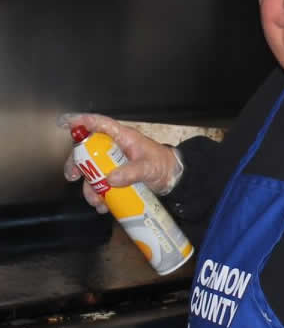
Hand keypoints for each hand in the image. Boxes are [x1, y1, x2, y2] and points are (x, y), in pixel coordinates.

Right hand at [58, 113, 181, 213]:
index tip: (68, 123)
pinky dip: (98, 196)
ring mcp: (113, 164)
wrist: (172, 179)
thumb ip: (132, 172)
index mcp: (123, 138)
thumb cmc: (163, 165)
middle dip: (77, 164)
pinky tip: (103, 205)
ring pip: (91, 172)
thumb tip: (111, 179)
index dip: (84, 122)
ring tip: (97, 200)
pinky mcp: (115, 178)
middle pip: (87, 150)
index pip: (101, 124)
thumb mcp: (149, 167)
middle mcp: (114, 149)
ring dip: (89, 187)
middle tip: (73, 176)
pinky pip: (99, 186)